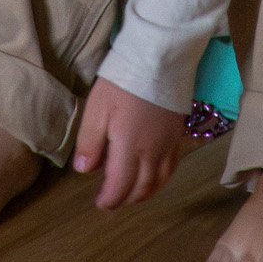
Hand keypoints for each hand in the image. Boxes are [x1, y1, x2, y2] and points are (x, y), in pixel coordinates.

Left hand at [72, 77, 186, 209]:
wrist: (161, 58)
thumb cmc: (124, 81)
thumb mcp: (97, 107)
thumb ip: (90, 141)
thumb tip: (84, 171)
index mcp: (129, 148)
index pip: (120, 186)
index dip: (109, 199)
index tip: (100, 203)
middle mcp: (152, 153)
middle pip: (141, 188)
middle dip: (125, 199)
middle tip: (112, 201)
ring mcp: (168, 145)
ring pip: (158, 182)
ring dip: (144, 194)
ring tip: (131, 194)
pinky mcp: (179, 135)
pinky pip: (172, 168)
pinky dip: (161, 181)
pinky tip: (154, 177)